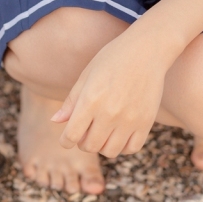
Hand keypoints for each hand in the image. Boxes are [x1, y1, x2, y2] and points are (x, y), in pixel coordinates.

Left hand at [51, 26, 168, 157]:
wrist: (146, 50)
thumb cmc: (112, 59)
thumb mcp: (87, 75)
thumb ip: (72, 101)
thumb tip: (55, 121)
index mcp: (90, 100)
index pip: (71, 136)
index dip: (65, 141)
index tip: (67, 138)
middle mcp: (110, 113)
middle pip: (90, 146)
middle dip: (83, 142)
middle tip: (86, 131)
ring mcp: (130, 119)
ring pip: (110, 151)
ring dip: (103, 146)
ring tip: (103, 132)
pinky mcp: (147, 122)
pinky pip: (132, 148)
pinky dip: (123, 146)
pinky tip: (120, 133)